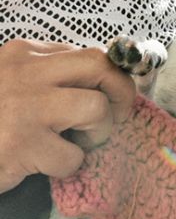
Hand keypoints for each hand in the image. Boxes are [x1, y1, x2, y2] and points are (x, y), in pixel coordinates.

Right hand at [0, 38, 136, 192]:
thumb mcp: (11, 81)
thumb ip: (48, 74)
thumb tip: (104, 80)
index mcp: (24, 53)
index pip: (89, 53)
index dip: (113, 77)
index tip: (117, 95)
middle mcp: (25, 72)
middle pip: (100, 67)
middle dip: (122, 92)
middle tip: (118, 115)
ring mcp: (23, 107)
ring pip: (94, 108)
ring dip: (97, 133)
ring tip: (78, 143)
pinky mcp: (20, 143)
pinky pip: (72, 155)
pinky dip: (68, 165)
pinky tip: (45, 165)